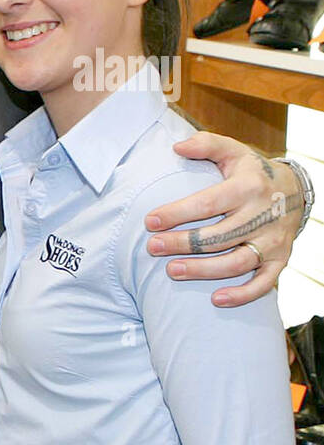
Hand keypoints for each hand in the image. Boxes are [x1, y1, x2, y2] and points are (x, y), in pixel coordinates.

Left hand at [145, 133, 298, 305]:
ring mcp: (273, 240)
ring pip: (238, 262)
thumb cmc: (250, 172)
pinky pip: (264, 284)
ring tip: (171, 271)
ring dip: (204, 270)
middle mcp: (262, 215)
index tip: (150, 221)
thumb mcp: (233, 151)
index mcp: (248, 186)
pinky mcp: (280, 260)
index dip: (178, 213)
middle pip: (219, 236)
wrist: (295, 189)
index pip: (209, 202)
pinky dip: (242, 294)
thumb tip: (177, 147)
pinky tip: (215, 299)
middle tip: (152, 248)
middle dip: (183, 243)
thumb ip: (206, 144)